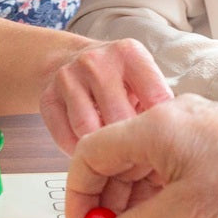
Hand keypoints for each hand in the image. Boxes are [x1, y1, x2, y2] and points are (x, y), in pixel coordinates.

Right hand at [39, 38, 173, 153]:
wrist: (68, 60)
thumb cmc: (114, 78)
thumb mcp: (141, 79)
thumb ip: (154, 103)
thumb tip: (170, 139)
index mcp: (129, 53)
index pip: (155, 97)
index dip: (161, 129)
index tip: (162, 147)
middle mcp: (97, 61)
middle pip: (119, 118)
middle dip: (130, 145)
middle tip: (138, 164)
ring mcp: (68, 76)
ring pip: (88, 130)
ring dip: (102, 150)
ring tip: (114, 158)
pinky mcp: (47, 97)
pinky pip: (64, 137)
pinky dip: (77, 151)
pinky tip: (89, 149)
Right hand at [66, 94, 217, 217]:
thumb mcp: (187, 212)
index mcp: (154, 125)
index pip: (90, 153)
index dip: (79, 195)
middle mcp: (168, 119)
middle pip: (114, 160)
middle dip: (105, 204)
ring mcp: (190, 129)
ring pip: (140, 167)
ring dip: (131, 206)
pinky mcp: (209, 142)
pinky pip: (166, 169)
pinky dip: (156, 199)